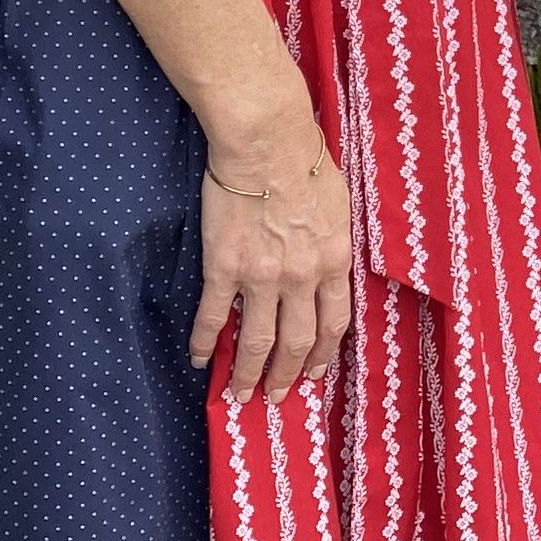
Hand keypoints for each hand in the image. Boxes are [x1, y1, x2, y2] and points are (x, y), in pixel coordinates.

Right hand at [192, 110, 352, 399]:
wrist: (267, 142)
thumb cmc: (306, 161)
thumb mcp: (340, 206)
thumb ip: (334, 242)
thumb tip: (330, 262)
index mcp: (333, 261)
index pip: (333, 323)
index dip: (322, 354)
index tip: (313, 374)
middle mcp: (301, 278)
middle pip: (296, 342)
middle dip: (285, 376)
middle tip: (275, 398)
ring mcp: (262, 276)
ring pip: (257, 341)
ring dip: (248, 373)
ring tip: (239, 394)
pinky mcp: (224, 267)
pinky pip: (214, 316)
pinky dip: (206, 342)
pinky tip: (200, 358)